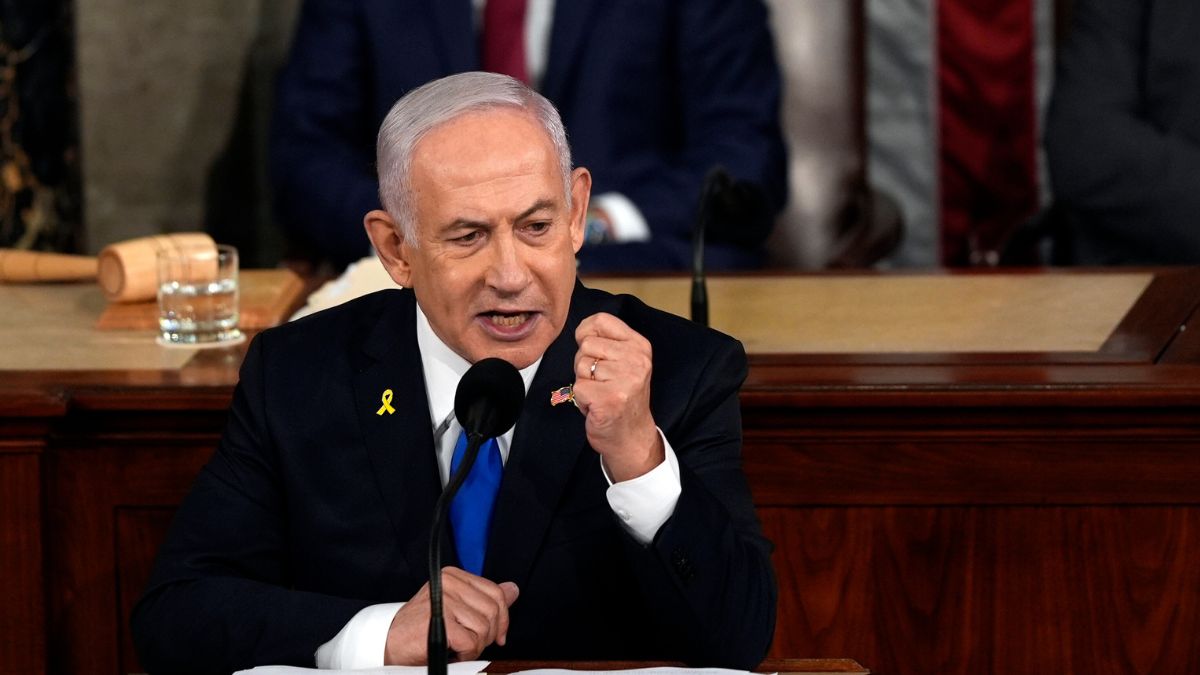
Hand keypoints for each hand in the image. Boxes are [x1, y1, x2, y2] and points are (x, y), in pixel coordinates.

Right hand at [384, 567, 519, 664]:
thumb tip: (513, 589)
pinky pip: (470, 642)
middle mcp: (448, 583)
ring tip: (457, 647)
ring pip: (484, 627)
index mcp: (454, 576)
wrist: (389, 643)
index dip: (502, 618)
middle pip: (493, 610)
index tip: (497, 635)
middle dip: (488, 635)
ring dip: (475, 646)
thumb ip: (484, 599)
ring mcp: (444, 600)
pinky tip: (452, 652)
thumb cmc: (421, 628)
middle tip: (471, 644)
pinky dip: (466, 654)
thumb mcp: (456, 608)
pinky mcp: (440, 620)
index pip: (495, 592)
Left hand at [571, 312, 663, 481]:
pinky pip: (578, 386)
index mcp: (640, 346)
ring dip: (584, 382)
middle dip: (585, 363)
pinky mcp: (609, 398)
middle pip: (587, 344)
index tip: (592, 350)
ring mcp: (625, 380)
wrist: (632, 436)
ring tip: (600, 393)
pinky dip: (580, 399)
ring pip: (581, 365)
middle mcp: (636, 361)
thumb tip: (582, 330)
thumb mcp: (625, 362)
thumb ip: (608, 342)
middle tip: (601, 382)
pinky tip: (596, 405)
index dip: (586, 333)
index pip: (601, 320)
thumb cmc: (622, 398)